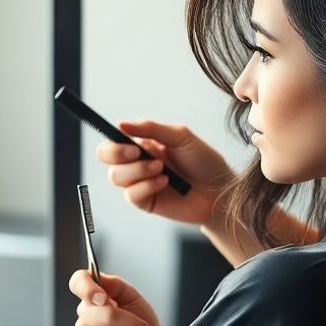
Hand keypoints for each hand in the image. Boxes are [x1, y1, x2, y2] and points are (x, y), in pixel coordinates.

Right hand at [70, 270, 169, 325]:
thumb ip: (114, 284)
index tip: (106, 297)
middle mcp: (85, 318)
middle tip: (143, 324)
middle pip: (104, 314)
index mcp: (91, 299)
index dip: (87, 288)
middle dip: (132, 319)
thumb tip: (98, 280)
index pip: (77, 283)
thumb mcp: (131, 294)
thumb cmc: (141, 318)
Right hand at [98, 120, 232, 225]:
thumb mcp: (181, 137)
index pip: (115, 140)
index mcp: (145, 145)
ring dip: (138, 170)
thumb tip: (121, 124)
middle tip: (136, 153)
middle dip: (116, 153)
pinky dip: (146, 186)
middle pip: (106, 156)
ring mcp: (140, 183)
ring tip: (161, 169)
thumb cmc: (205, 162)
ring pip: (116, 176)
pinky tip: (165, 182)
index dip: (114, 140)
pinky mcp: (146, 202)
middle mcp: (138, 163)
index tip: (126, 139)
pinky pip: (131, 194)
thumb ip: (151, 129)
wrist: (220, 191)